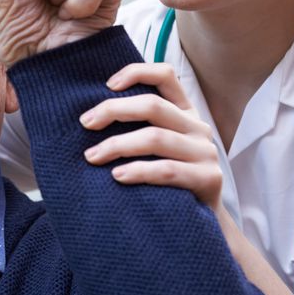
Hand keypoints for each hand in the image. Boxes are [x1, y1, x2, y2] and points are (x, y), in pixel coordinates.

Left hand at [80, 62, 221, 209]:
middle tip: (85, 123)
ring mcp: (205, 152)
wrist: (201, 222)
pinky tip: (117, 176)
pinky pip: (167, 170)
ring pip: (156, 138)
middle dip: (113, 111)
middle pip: (153, 105)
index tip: (107, 85)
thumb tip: (90, 115)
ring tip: (92, 156)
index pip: (165, 76)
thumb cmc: (167, 181)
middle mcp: (198, 127)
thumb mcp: (157, 148)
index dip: (136, 72)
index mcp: (185, 112)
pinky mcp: (208, 178)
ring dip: (118, 145)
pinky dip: (139, 171)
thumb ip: (138, 127)